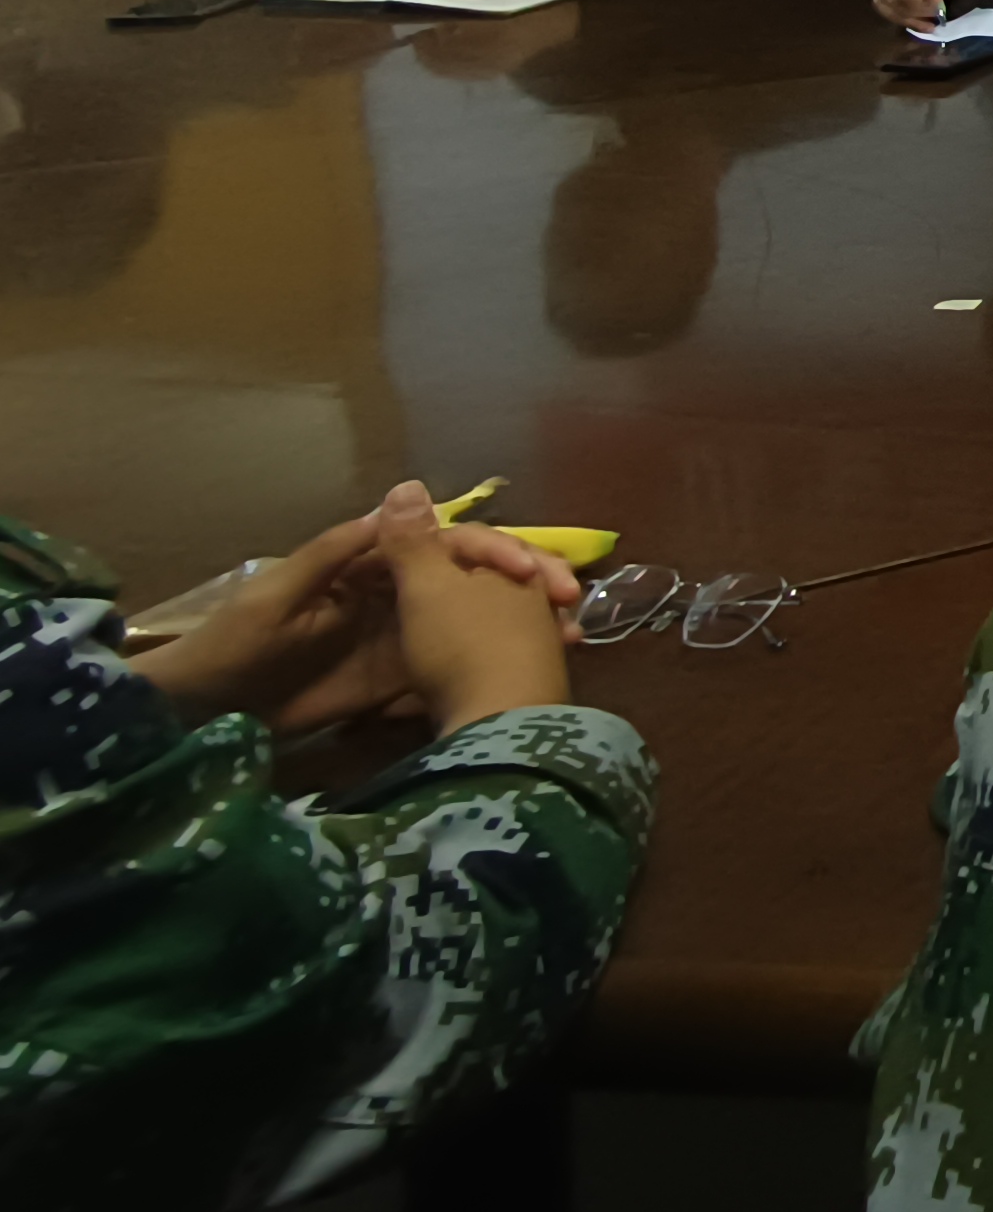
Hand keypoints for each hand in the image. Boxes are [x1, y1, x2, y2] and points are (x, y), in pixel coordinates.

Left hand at [138, 485, 577, 737]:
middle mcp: (394, 593)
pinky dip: (487, 667)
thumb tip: (402, 498)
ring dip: (519, 627)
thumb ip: (339, 550)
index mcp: (369, 564)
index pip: (447, 545)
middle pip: (472, 580)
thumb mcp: (280, 593)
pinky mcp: (391, 680)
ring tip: (567, 643)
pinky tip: (526, 679)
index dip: (494, 554)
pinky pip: (448, 667)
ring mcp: (397, 637)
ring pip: (472, 621)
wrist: (203, 713)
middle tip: (570, 608)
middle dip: (524, 588)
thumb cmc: (234, 644)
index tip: (531, 578)